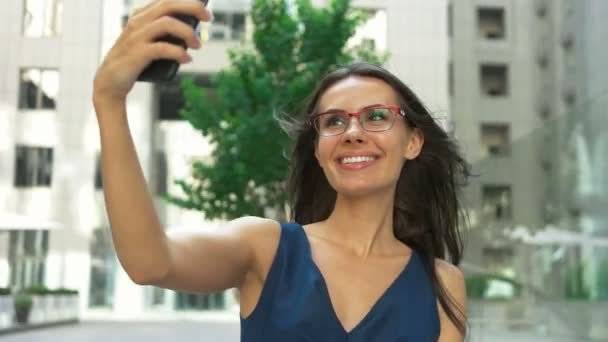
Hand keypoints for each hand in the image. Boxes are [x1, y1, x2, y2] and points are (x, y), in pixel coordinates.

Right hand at [93, 0, 211, 106]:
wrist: (110, 82)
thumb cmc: (136, 61)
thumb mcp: (150, 42)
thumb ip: (166, 34)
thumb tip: (193, 34)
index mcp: (141, 16)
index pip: (166, 0)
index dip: (188, 1)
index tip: (205, 10)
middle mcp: (138, 22)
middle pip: (168, 5)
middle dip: (192, 7)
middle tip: (208, 18)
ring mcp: (136, 37)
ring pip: (166, 23)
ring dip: (187, 33)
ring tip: (197, 45)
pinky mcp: (136, 53)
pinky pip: (161, 48)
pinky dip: (178, 52)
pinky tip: (187, 59)